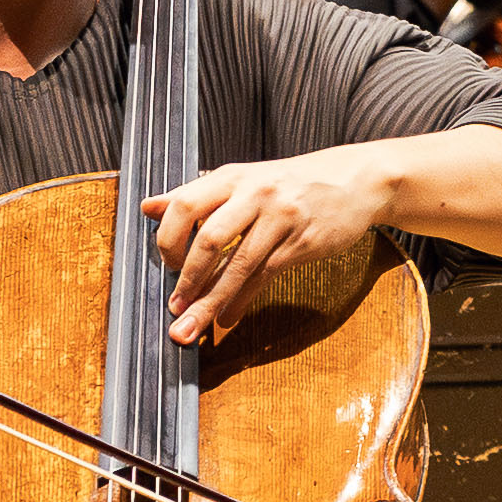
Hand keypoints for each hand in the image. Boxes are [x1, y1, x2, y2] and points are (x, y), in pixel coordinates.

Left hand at [141, 145, 392, 344]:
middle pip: (209, 238)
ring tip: (191, 325)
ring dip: (210, 301)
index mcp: (232, 176)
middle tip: (173, 307)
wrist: (353, 179)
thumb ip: (195, 195)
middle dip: (186, 279)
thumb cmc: (290, 183)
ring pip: (238, 265)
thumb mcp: (242, 180)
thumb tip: (147, 207)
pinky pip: (264, 276)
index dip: (168, 238)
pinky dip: (241, 302)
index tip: (165, 265)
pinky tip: (228, 318)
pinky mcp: (302, 242)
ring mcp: (280, 217)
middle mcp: (254, 193)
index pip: (185, 204)